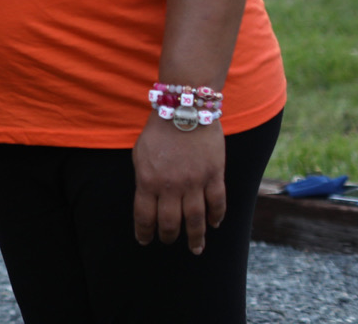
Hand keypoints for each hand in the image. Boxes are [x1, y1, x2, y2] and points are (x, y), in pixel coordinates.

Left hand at [132, 114, 226, 253]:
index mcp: (148, 180)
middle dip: (169, 237)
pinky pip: (218, 203)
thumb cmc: (158, 131)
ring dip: (196, 237)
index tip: (144, 241)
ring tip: (196, 248)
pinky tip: (215, 225)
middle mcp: (171, 186)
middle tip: (169, 242)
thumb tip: (147, 201)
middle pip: (171, 223)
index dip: (144, 232)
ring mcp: (195, 182)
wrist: (184, 109)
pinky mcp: (214, 175)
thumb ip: (144, 179)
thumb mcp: (140, 154)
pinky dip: (217, 217)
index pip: (144, 216)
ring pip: (196, 219)